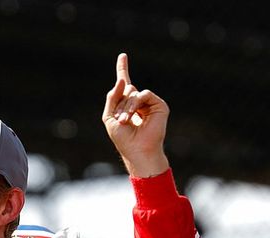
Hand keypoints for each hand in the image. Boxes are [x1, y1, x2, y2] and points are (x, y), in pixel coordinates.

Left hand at [102, 54, 169, 177]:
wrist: (137, 150)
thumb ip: (112, 97)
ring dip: (126, 107)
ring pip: (134, 93)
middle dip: (120, 105)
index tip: (122, 56)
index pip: (125, 84)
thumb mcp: (109, 117)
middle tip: (121, 121)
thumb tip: (123, 80)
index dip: (123, 69)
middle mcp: (140, 102)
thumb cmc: (123, 138)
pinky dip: (135, 104)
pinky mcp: (159, 106)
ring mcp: (150, 103)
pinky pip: (144, 94)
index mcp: (128, 105)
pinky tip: (133, 117)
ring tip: (125, 121)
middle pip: (126, 90)